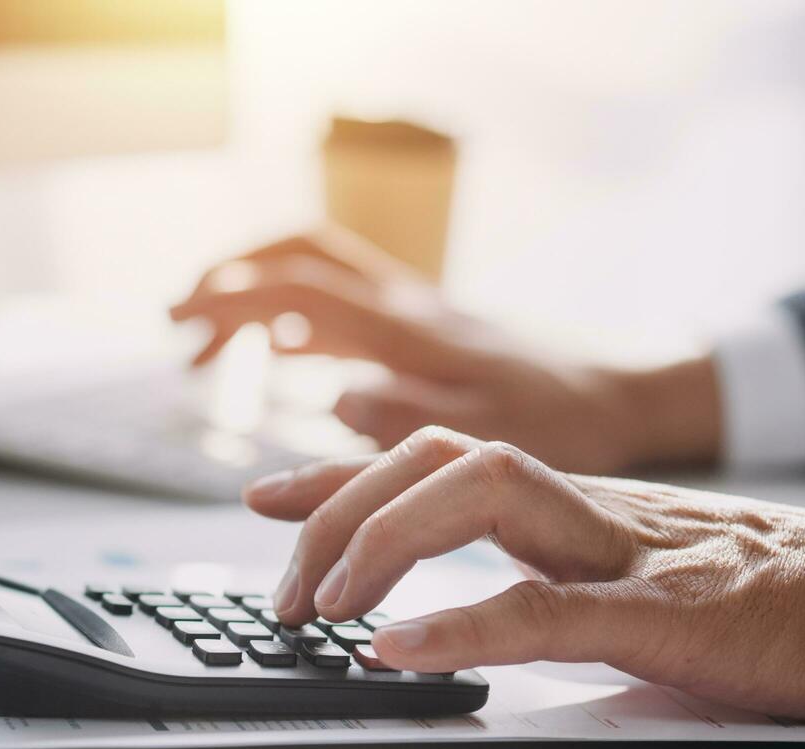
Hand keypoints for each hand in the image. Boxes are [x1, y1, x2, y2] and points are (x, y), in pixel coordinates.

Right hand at [171, 226, 720, 472]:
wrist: (625, 388)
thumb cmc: (562, 418)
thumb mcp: (486, 438)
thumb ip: (406, 420)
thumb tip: (334, 397)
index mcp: (408, 331)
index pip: (300, 288)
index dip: (231, 302)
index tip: (181, 325)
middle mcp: (404, 305)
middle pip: (299, 253)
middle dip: (229, 277)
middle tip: (179, 319)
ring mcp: (413, 308)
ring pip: (318, 268)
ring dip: (256, 290)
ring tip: (211, 342)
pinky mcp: (425, 324)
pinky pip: (343, 297)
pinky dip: (294, 314)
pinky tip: (282, 352)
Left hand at [246, 427, 804, 721]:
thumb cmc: (755, 598)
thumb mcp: (621, 571)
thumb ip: (540, 570)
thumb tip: (446, 605)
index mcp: (567, 502)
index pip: (431, 458)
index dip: (336, 473)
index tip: (260, 496)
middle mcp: (583, 507)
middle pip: (435, 459)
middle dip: (339, 511)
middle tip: (289, 591)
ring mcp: (625, 550)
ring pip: (481, 496)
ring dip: (384, 543)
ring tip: (330, 605)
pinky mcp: (670, 612)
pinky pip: (549, 606)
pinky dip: (464, 624)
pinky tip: (400, 650)